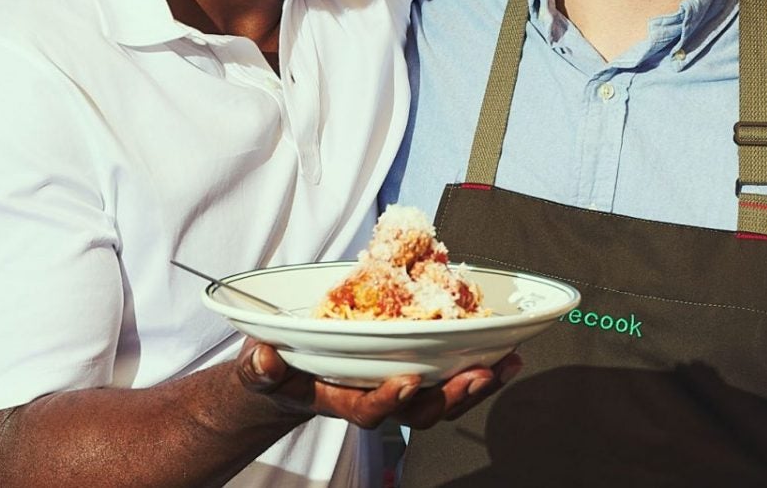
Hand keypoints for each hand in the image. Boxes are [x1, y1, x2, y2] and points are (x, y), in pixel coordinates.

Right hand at [235, 340, 520, 430]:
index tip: (408, 381)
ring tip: (504, 365)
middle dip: (450, 396)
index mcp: (340, 400)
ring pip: (441, 399)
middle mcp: (374, 399)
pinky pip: (448, 378)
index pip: (369, 410)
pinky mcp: (410, 372)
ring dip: (474, 385)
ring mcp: (395, 388)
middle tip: (477, 374)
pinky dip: (477, 368)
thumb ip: (261, 370)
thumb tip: (263, 360)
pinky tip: (506, 355)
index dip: (390, 400)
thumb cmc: (277, 374)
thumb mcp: (262, 372)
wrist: (287, 380)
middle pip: (419, 411)